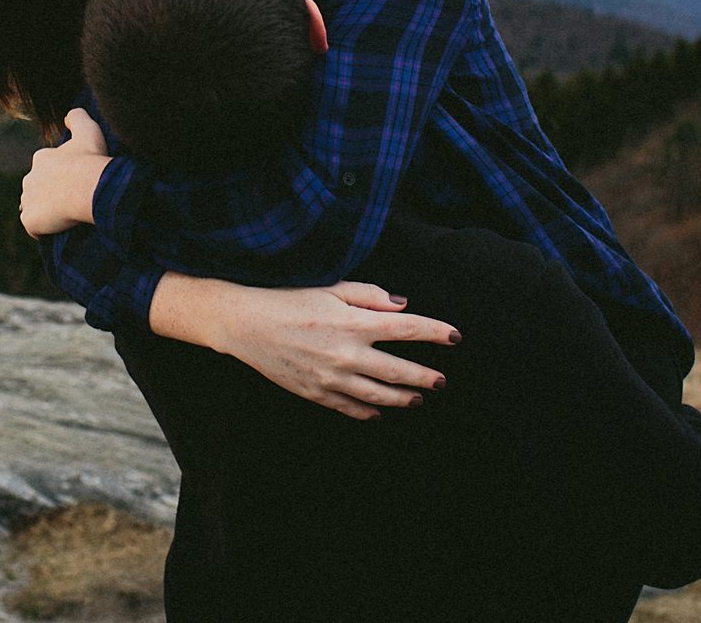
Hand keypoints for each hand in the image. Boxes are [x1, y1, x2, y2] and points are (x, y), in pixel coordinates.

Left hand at [18, 108, 109, 237]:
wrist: (89, 187)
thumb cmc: (90, 160)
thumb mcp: (89, 130)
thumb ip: (78, 117)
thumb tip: (69, 115)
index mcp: (42, 158)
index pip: (47, 168)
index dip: (62, 175)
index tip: (77, 181)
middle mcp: (29, 177)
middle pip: (38, 188)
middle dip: (50, 193)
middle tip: (73, 200)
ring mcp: (28, 200)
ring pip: (34, 207)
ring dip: (45, 211)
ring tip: (65, 216)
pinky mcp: (30, 220)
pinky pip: (34, 227)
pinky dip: (42, 229)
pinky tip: (57, 229)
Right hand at [153, 275, 459, 420]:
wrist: (244, 323)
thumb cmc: (288, 299)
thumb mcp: (330, 287)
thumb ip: (369, 295)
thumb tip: (403, 305)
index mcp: (354, 323)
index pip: (408, 329)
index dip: (435, 332)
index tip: (455, 337)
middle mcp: (348, 354)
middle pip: (400, 371)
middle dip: (426, 377)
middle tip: (440, 380)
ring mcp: (332, 378)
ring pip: (379, 396)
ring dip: (402, 398)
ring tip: (416, 398)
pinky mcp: (316, 393)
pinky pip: (350, 408)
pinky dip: (368, 412)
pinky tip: (378, 412)